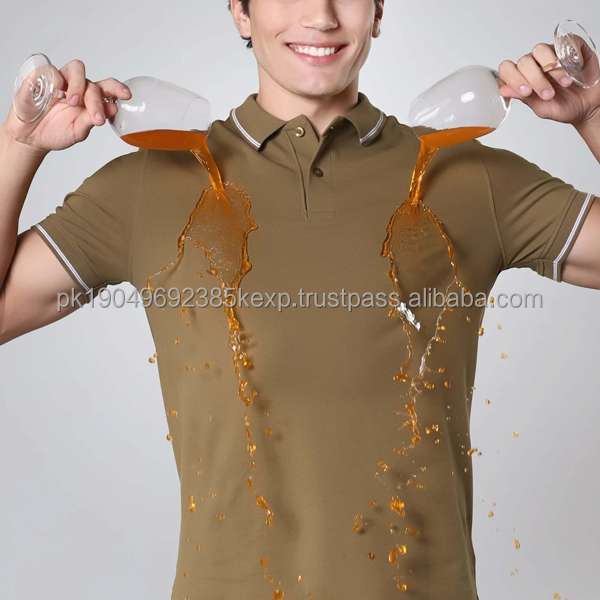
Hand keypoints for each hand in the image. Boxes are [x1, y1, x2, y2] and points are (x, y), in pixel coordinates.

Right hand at [2, 59, 131, 156]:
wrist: (31, 137)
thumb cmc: (57, 132)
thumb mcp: (78, 131)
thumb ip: (92, 120)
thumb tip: (113, 108)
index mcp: (90, 99)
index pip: (107, 88)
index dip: (117, 88)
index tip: (127, 95)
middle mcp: (77, 87)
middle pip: (92, 82)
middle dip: (96, 99)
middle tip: (95, 116)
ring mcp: (60, 80)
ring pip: (76, 69)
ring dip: (78, 85)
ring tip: (72, 102)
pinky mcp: (41, 77)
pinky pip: (49, 70)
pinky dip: (54, 80)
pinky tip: (51, 96)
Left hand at [498, 41, 599, 129]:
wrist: (588, 106)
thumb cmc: (563, 107)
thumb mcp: (542, 107)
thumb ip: (524, 98)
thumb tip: (503, 90)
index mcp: (524, 78)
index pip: (508, 69)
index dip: (513, 78)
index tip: (526, 91)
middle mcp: (535, 63)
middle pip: (524, 61)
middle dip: (535, 79)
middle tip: (548, 94)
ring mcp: (552, 53)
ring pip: (541, 50)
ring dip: (551, 68)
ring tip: (564, 83)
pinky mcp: (572, 46)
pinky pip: (566, 42)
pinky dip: (569, 56)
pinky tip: (575, 69)